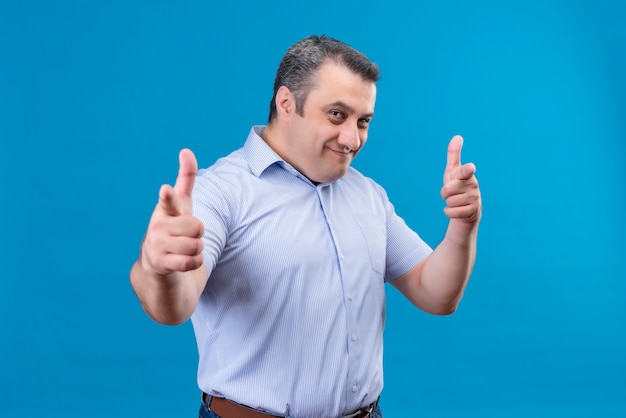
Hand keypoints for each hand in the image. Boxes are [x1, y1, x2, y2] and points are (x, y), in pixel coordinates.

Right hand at [140, 149, 204, 275]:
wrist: (156, 263)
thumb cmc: (173, 227)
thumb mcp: (181, 204)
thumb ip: (186, 178)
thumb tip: (186, 150)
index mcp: (165, 209)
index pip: (169, 200)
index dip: (169, 195)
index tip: (165, 189)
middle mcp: (158, 226)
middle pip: (197, 227)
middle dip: (199, 233)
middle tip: (187, 235)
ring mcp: (157, 245)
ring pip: (196, 245)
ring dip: (197, 249)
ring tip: (185, 248)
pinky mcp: (161, 264)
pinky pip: (193, 261)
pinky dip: (195, 262)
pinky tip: (184, 260)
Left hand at [440, 135, 480, 225]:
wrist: (466, 209)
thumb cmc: (458, 186)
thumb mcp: (453, 171)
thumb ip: (454, 155)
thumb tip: (458, 136)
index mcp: (467, 175)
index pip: (465, 172)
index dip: (466, 170)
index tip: (470, 167)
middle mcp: (473, 185)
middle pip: (447, 190)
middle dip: (445, 193)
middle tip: (452, 193)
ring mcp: (475, 198)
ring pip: (449, 202)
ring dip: (448, 203)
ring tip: (456, 201)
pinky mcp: (473, 211)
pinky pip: (451, 212)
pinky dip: (449, 212)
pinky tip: (456, 210)